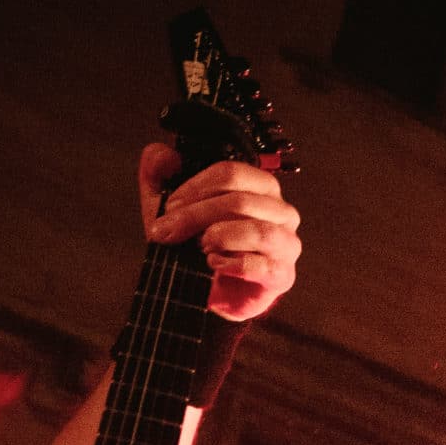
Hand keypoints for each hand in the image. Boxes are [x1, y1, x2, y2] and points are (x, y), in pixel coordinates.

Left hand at [141, 144, 301, 321]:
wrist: (210, 288)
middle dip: (197, 215)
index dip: (195, 187)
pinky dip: (230, 264)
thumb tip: (165, 156)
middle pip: (241, 201)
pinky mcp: (282, 275)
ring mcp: (287, 244)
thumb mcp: (167, 206)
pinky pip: (260, 265)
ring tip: (200, 246)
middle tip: (170, 230)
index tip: (170, 206)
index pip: (232, 173)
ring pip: (258, 231)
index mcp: (259, 187)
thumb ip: (158, 174)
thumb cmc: (196, 243)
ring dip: (219, 237)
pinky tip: (213, 263)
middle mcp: (280, 212)